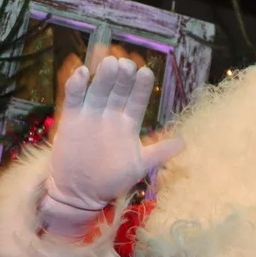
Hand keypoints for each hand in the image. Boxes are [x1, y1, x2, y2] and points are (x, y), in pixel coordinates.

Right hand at [41, 56, 183, 235]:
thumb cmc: (111, 180)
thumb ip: (160, 152)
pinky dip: (77, 84)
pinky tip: (83, 72)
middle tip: (127, 64)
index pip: (137, 100)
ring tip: (110, 62)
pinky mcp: (71, 118)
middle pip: (119, 90)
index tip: (145, 72)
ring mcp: (91, 114)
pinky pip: (74, 97)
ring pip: (99, 89)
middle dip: (124, 76)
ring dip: (104, 76)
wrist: (78, 194)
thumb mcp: (139, 165)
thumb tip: (184, 143)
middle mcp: (110, 114)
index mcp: (128, 123)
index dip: (141, 86)